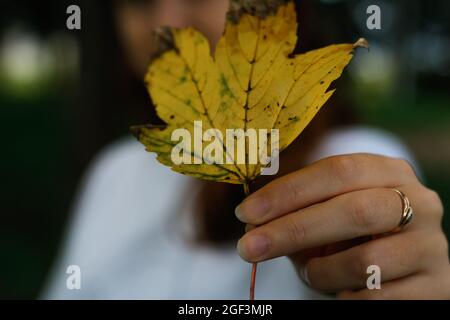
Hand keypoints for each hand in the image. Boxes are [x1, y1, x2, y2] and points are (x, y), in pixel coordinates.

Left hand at [235, 153, 449, 298]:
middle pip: (353, 211)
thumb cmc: (353, 235)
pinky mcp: (437, 287)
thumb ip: (294, 211)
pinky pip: (376, 299)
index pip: (337, 170)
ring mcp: (432, 246)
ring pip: (364, 262)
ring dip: (321, 271)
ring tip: (313, 272)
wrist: (404, 266)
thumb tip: (250, 222)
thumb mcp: (326, 214)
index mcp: (388, 171)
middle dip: (292, 230)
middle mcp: (419, 202)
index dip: (288, 191)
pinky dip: (344, 297)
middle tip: (249, 248)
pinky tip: (340, 291)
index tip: (246, 212)